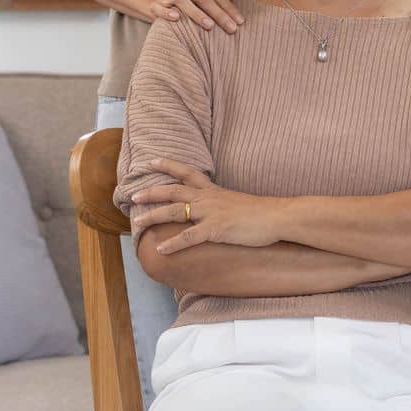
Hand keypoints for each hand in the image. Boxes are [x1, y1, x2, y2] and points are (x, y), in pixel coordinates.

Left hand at [129, 157, 277, 253]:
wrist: (277, 216)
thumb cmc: (261, 212)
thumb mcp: (236, 202)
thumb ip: (221, 204)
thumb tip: (214, 211)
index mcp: (213, 190)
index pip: (186, 172)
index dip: (168, 165)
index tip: (151, 161)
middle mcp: (208, 198)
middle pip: (173, 191)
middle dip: (151, 193)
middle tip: (133, 196)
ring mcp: (211, 213)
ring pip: (175, 212)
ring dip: (154, 217)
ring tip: (138, 224)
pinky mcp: (216, 230)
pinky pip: (189, 237)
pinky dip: (173, 243)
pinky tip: (161, 249)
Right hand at [149, 0, 243, 33]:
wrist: (167, 8)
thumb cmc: (196, 3)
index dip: (229, 6)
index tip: (240, 21)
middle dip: (219, 14)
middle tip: (231, 28)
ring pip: (182, 0)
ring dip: (197, 14)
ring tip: (210, 26)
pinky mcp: (155, 6)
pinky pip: (159, 8)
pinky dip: (167, 12)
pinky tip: (176, 18)